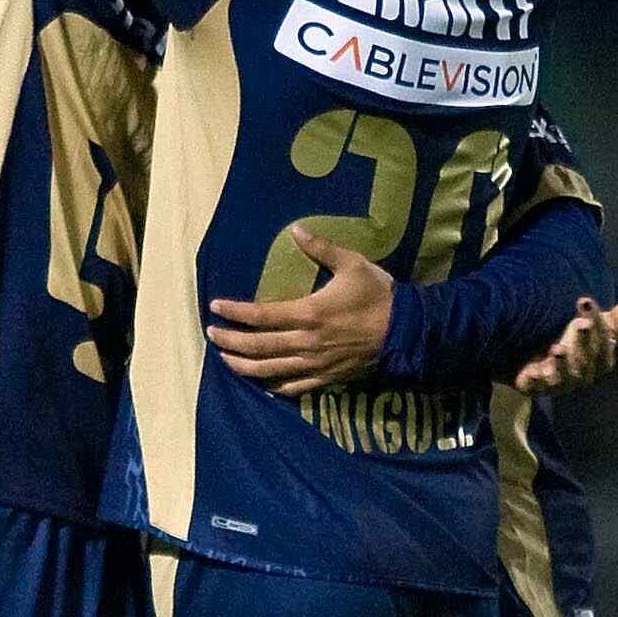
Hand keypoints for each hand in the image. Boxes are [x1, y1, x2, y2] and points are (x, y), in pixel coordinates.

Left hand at [207, 225, 390, 397]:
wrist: (406, 330)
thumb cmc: (378, 294)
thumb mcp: (352, 263)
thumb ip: (321, 248)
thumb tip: (295, 229)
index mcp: (309, 313)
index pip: (262, 315)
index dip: (236, 312)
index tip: (216, 307)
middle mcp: (306, 342)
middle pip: (259, 346)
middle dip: (231, 341)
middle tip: (211, 334)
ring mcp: (316, 363)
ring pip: (271, 370)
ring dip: (244, 366)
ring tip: (225, 360)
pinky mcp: (327, 377)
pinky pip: (295, 387)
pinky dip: (274, 387)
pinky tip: (261, 384)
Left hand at [513, 298, 617, 395]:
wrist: (542, 368)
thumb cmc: (575, 347)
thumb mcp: (593, 331)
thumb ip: (612, 322)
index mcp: (600, 361)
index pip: (604, 343)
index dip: (598, 323)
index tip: (585, 301)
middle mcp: (583, 374)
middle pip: (586, 358)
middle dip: (585, 341)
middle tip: (582, 324)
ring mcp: (560, 383)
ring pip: (564, 374)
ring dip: (562, 362)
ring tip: (558, 349)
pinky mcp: (538, 387)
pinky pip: (538, 386)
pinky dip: (537, 379)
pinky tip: (535, 371)